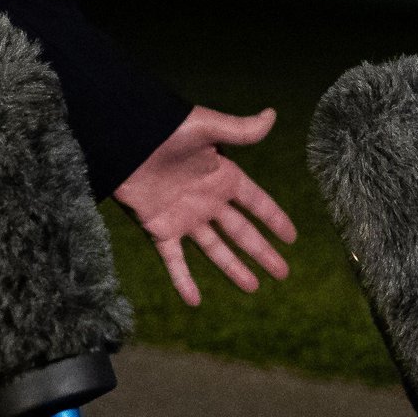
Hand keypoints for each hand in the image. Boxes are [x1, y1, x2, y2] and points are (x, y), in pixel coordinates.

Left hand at [114, 105, 296, 306]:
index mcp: (222, 176)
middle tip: (283, 273)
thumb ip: (240, 130)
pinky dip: (182, 280)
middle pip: (241, 232)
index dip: (274, 219)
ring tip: (253, 288)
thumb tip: (272, 115)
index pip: (256, 202)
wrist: (125, 140)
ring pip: (214, 249)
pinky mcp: (160, 228)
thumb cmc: (166, 128)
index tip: (293, 238)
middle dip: (262, 252)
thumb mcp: (207, 127)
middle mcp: (207, 200)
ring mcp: (185, 217)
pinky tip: (194, 301)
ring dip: (233, 268)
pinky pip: (174, 259)